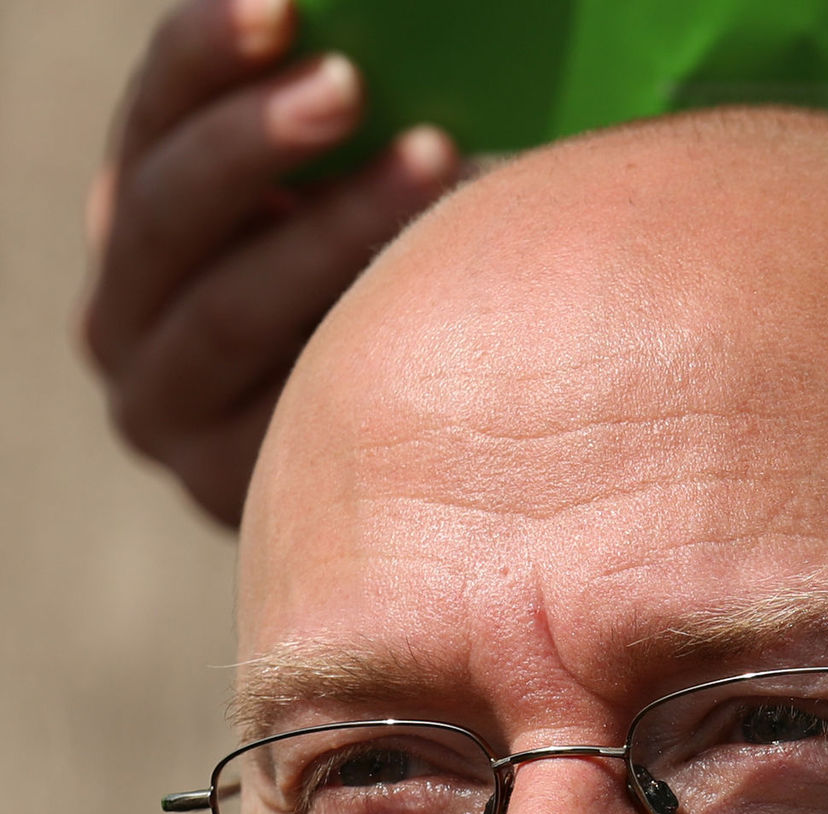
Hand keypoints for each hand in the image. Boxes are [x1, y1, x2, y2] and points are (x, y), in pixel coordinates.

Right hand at [81, 0, 456, 528]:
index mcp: (133, 224)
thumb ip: (335, 137)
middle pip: (166, 212)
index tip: (279, 3)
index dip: (200, 57)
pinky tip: (440, 292)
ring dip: (330, 227)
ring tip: (434, 157)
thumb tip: (354, 27)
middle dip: (256, 136)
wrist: (403, 488)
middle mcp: (123, 320)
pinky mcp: (227, 489)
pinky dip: (361, 338)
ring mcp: (165, 411)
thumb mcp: (336, 208)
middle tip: (352, 78)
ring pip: (230, 309)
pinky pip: (290, 403)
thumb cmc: (393, 301)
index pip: (150, 125)